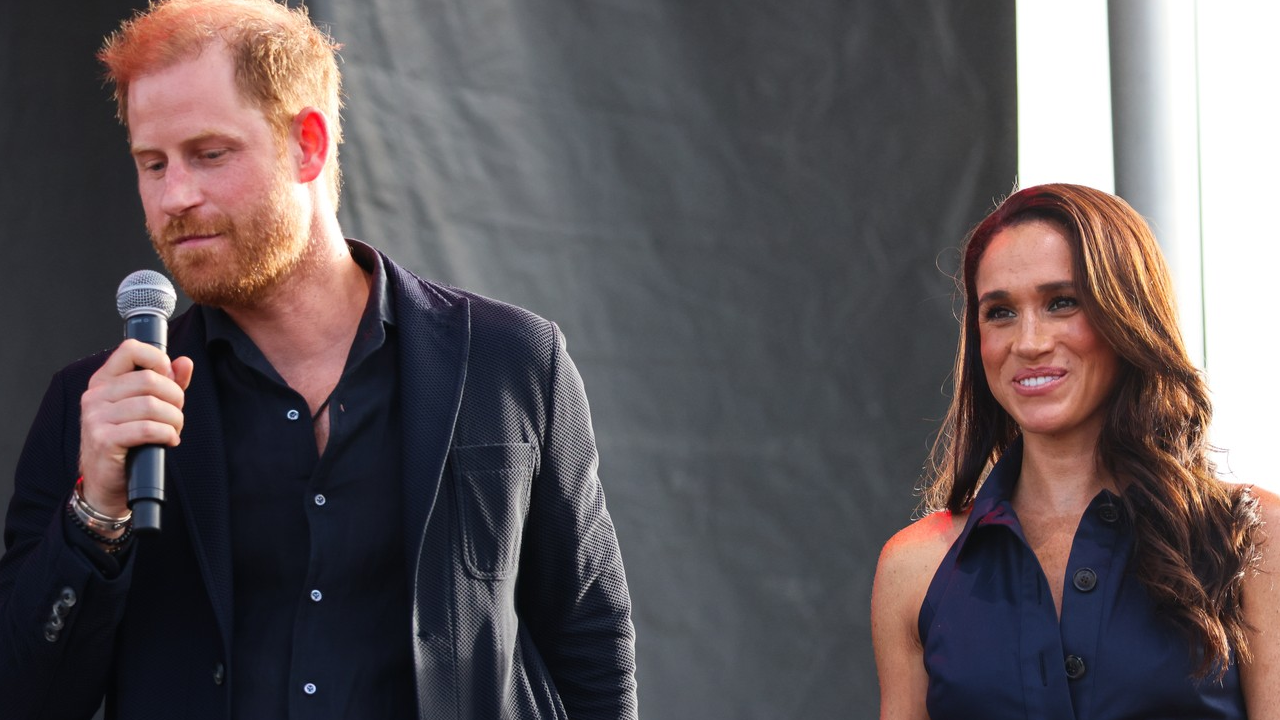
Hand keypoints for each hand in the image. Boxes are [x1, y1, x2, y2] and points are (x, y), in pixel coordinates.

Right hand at [78, 339, 193, 517]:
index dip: (159, 360)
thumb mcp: (147, 408)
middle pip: (150, 379)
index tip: (170, 379)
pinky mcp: (104, 440)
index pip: (131, 349)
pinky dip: (167, 434)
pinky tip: (168, 441)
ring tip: (173, 430)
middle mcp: (95, 396)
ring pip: (151, 405)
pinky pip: (147, 429)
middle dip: (175, 398)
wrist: (106, 483)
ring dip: (174, 419)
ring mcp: (96, 418)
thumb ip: (168, 383)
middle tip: (176, 414)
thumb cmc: (128, 442)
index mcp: (104, 381)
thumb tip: (185, 362)